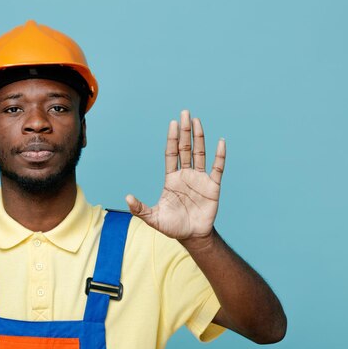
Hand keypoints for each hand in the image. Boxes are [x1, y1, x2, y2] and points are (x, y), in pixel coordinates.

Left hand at [126, 110, 225, 239]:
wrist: (192, 236)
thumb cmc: (172, 226)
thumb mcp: (153, 218)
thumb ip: (140, 208)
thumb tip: (127, 198)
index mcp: (172, 179)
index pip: (171, 154)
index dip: (172, 139)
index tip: (172, 123)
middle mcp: (186, 175)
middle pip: (185, 148)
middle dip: (185, 131)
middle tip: (185, 112)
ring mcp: (200, 179)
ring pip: (200, 153)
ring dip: (199, 137)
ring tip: (197, 120)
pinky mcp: (213, 186)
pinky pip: (217, 168)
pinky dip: (219, 155)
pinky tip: (220, 141)